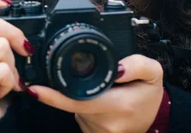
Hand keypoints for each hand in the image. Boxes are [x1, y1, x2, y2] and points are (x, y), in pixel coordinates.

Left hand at [31, 54, 163, 132]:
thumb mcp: (153, 73)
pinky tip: (91, 99)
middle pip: (71, 102)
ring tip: (95, 88)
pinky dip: (80, 105)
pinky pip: (78, 115)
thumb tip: (118, 68)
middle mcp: (105, 122)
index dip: (54, 95)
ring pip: (73, 108)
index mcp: (118, 106)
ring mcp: (98, 132)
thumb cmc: (149, 95)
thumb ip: (138, 65)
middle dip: (61, 90)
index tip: (34, 88)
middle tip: (58, 78)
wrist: (155, 121)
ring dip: (75, 95)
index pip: (78, 100)